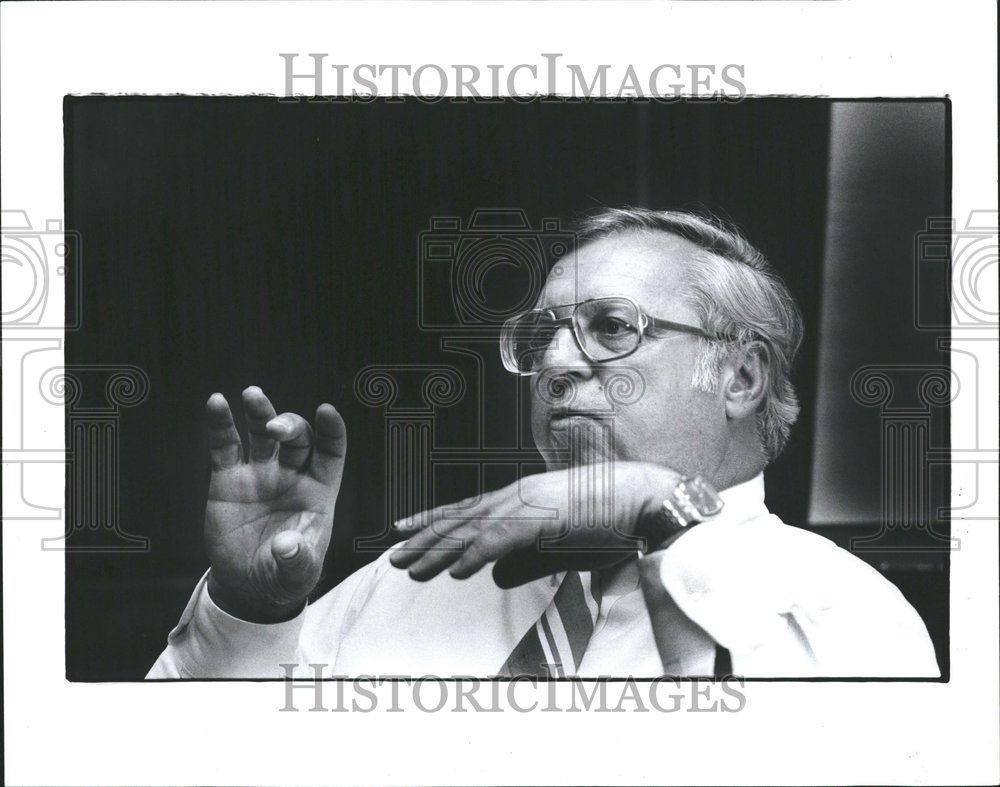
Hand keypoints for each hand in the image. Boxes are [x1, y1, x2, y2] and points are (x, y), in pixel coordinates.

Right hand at [203, 387, 346, 621]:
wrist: (247, 585)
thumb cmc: (283, 574)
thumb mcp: (296, 574)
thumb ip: (296, 560)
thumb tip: (287, 546)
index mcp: (318, 491)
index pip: (330, 453)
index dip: (332, 431)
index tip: (327, 411)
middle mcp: (291, 475)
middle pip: (297, 438)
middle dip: (289, 427)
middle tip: (274, 429)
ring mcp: (259, 473)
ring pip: (261, 433)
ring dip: (259, 412)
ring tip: (252, 394)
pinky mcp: (228, 478)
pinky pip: (225, 445)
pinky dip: (220, 424)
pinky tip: (216, 402)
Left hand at [389, 461, 678, 587]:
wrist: (642, 496)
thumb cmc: (607, 518)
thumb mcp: (558, 544)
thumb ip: (525, 561)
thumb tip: (495, 579)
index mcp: (520, 498)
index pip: (466, 510)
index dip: (433, 521)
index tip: (404, 530)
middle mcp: (517, 496)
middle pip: (460, 520)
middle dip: (425, 539)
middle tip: (393, 557)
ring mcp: (528, 505)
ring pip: (472, 530)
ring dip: (439, 550)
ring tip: (411, 568)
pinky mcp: (542, 519)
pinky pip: (501, 539)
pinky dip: (475, 555)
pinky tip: (455, 572)